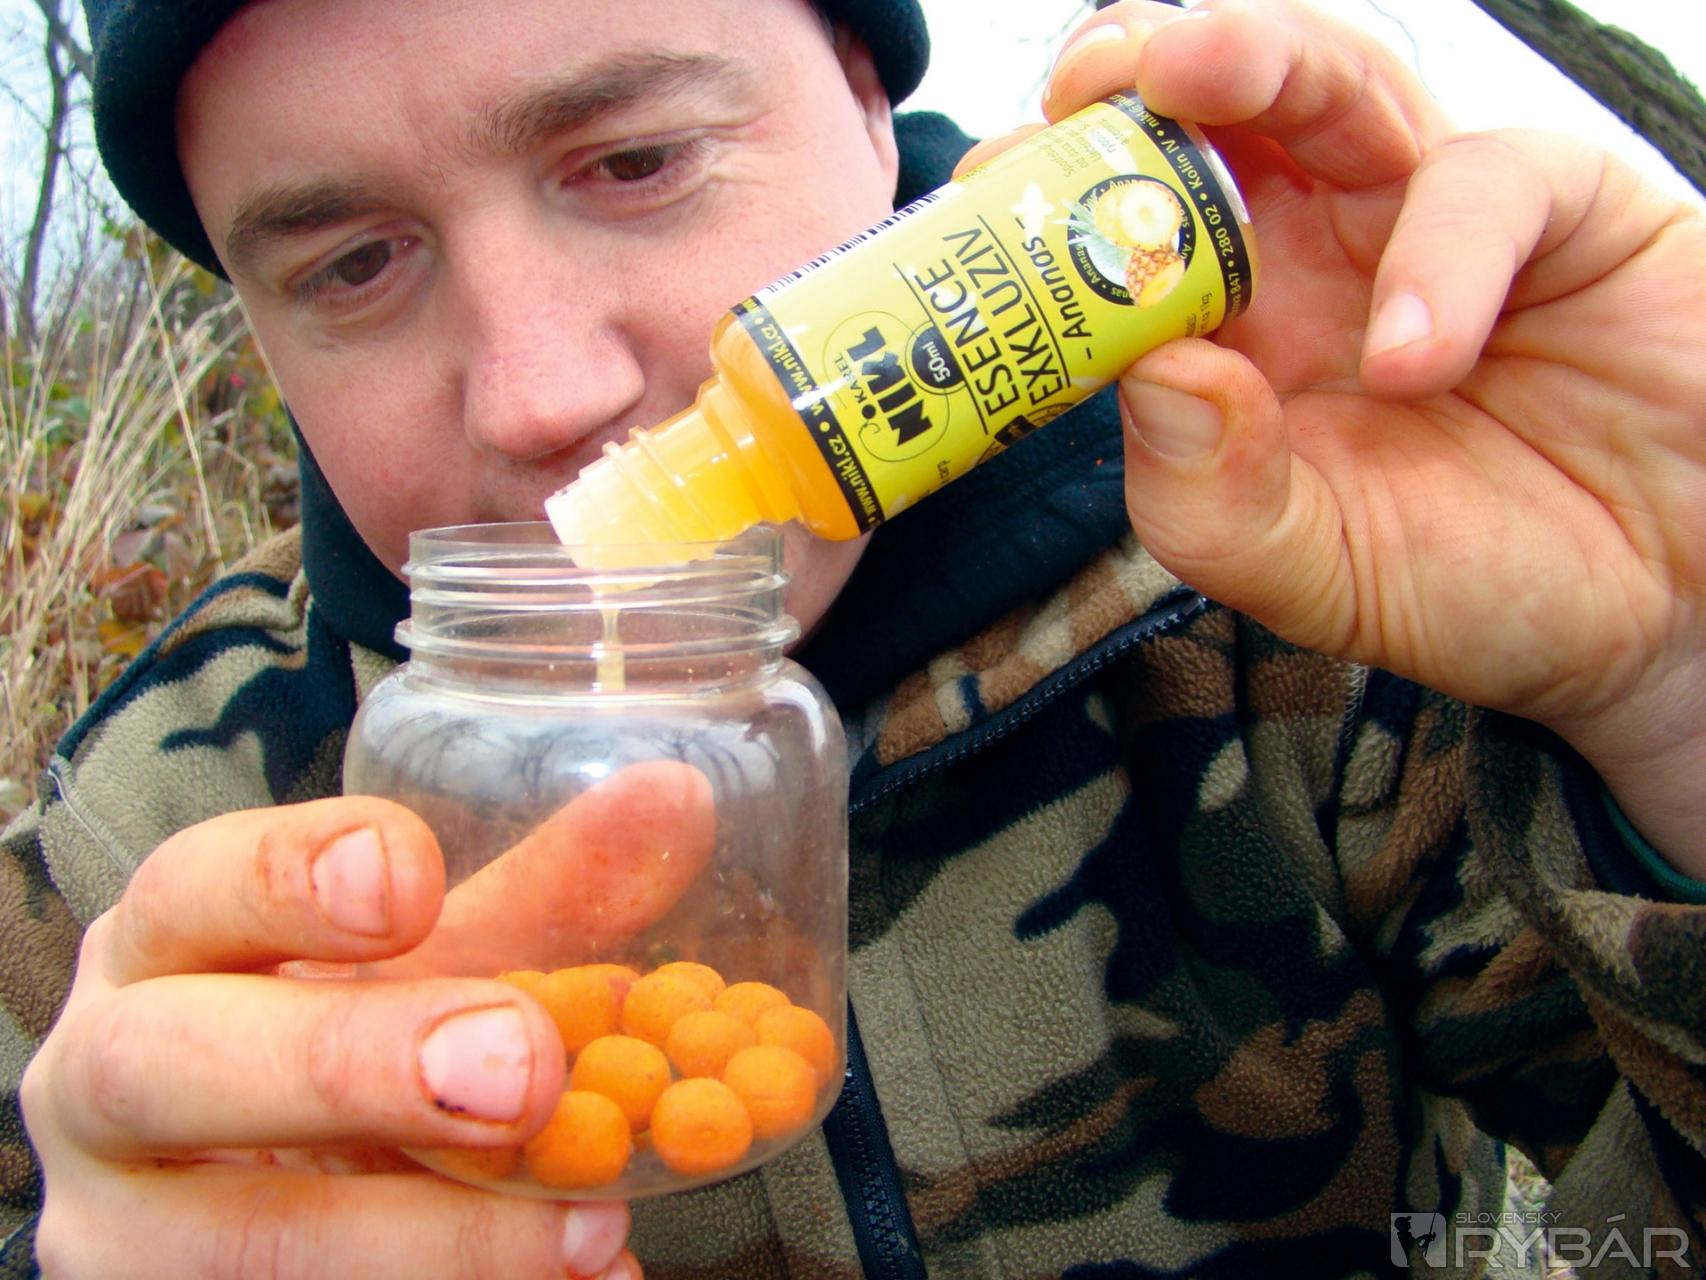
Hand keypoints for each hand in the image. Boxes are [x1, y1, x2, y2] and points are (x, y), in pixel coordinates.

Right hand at [18, 782, 684, 1277]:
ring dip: (434, 1241)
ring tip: (590, 1227)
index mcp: (167, 951)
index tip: (413, 878)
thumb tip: (678, 799)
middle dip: (348, 1065)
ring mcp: (132, 1233)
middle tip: (521, 1071)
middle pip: (162, 1067)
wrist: (251, 1201)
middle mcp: (112, 1087)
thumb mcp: (431, 965)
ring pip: (239, 1245)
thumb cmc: (343, 1040)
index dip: (291, 878)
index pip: (187, 888)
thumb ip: (543, 895)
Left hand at [1010, 0, 1705, 863]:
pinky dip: (1440, 251)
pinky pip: (1485, 180)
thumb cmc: (1470, 583)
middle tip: (1077, 87)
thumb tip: (1147, 373)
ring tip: (1189, 77)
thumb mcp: (1309, 574)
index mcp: (1231, 333)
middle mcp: (1314, 255)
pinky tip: (1414, 357)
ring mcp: (1425, 216)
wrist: (1652, 614)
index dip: (1047, 203)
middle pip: (1209, 117)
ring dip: (1252, 60)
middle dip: (1132, 78)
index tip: (981, 200)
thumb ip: (1213, 499)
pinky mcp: (1556, 208)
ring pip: (1331, 81)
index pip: (1119, 233)